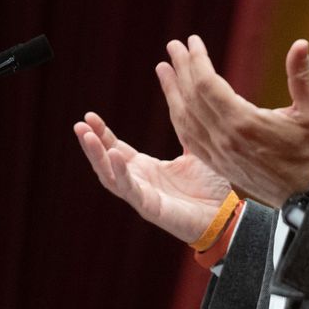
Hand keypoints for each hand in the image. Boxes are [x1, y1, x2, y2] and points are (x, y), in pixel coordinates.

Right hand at [72, 111, 231, 242]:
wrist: (229, 213)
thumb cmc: (212, 187)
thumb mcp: (195, 150)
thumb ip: (185, 127)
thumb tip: (186, 95)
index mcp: (147, 170)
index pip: (116, 149)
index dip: (102, 133)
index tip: (89, 116)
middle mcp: (140, 183)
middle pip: (107, 162)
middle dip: (92, 144)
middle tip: (79, 124)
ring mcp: (143, 197)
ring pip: (111, 177)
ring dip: (97, 157)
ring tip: (87, 136)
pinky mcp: (151, 209)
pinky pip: (131, 191)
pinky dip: (121, 173)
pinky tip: (114, 155)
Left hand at [156, 35, 308, 208]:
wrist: (305, 195)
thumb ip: (301, 76)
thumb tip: (300, 44)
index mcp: (244, 123)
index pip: (207, 84)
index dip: (197, 60)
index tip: (192, 41)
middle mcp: (225, 138)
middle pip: (192, 96)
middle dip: (181, 68)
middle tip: (174, 46)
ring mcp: (218, 153)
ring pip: (184, 117)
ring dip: (172, 90)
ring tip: (164, 68)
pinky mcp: (216, 163)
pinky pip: (188, 136)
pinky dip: (178, 115)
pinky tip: (174, 102)